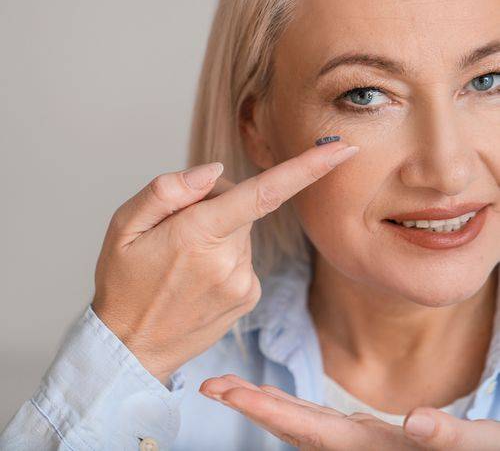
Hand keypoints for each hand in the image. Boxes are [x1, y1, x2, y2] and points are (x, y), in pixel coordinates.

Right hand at [91, 140, 358, 383]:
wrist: (130, 347)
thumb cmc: (123, 283)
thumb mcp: (123, 226)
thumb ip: (168, 190)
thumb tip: (217, 171)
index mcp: (197, 234)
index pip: (264, 193)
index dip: (307, 168)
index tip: (341, 149)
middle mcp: (229, 260)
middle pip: (242, 206)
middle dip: (217, 205)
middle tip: (179, 229)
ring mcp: (243, 283)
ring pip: (243, 232)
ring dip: (220, 233)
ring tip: (184, 260)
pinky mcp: (249, 297)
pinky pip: (245, 257)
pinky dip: (226, 256)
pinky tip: (199, 277)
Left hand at [199, 374, 499, 449]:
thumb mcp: (472, 448)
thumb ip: (448, 438)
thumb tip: (419, 421)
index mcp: (367, 448)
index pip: (305, 428)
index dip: (265, 409)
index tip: (228, 394)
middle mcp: (350, 447)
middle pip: (288, 425)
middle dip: (247, 405)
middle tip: (208, 385)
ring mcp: (350, 442)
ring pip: (295, 422)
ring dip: (259, 404)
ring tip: (227, 387)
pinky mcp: (357, 435)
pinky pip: (311, 420)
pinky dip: (285, 406)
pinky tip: (271, 399)